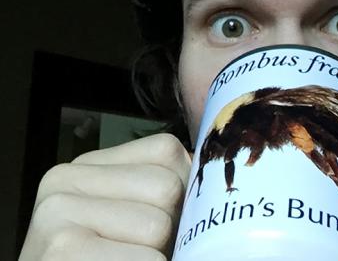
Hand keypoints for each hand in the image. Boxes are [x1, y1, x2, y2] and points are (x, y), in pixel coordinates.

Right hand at [19, 133, 191, 260]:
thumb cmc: (108, 254)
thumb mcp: (130, 211)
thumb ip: (160, 185)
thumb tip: (217, 173)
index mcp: (88, 163)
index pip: (167, 150)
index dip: (180, 191)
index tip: (157, 220)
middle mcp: (65, 178)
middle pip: (165, 186)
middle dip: (169, 226)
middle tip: (140, 248)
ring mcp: (57, 212)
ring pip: (158, 225)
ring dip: (157, 254)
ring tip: (127, 259)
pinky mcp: (61, 249)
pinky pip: (147, 260)